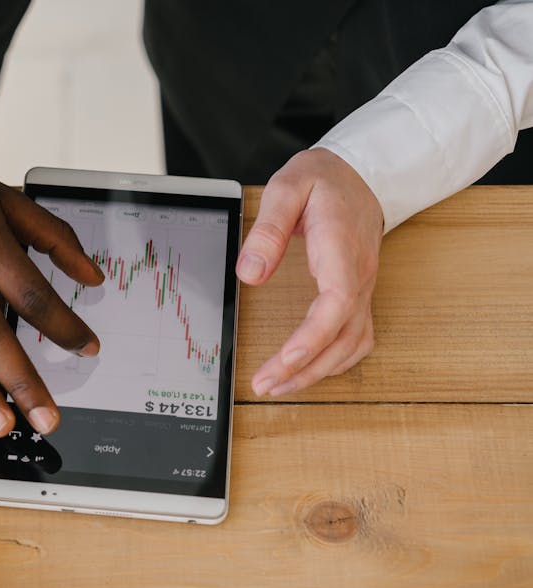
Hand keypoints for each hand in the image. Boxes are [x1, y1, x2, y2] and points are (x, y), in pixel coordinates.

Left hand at [236, 147, 383, 395]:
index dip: (313, 336)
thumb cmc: (323, 180)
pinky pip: (356, 339)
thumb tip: (251, 272)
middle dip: (304, 367)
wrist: (360, 174)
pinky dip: (334, 362)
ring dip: (318, 372)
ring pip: (351, 345)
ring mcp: (363, 288)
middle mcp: (359, 275)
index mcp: (341, 249)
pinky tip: (308, 372)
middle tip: (265, 385)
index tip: (286, 359)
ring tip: (279, 386)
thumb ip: (268, 228)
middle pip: (342, 336)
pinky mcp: (359, 295)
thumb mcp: (288, 187)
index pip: (337, 303)